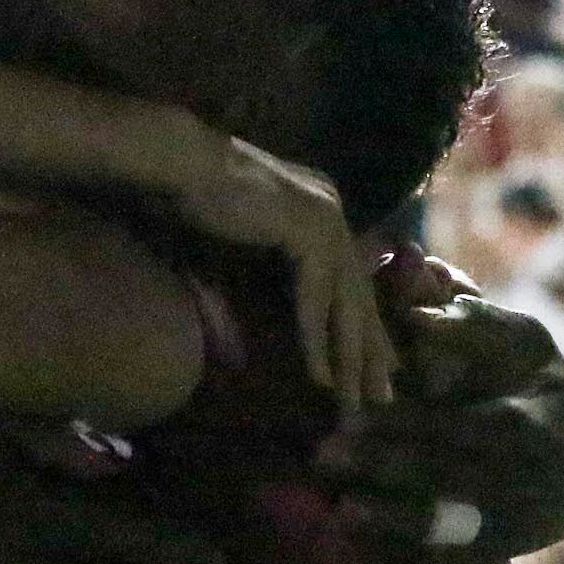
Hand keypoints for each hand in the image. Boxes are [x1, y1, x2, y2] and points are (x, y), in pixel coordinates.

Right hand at [165, 129, 390, 415]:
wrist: (180, 163)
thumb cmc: (196, 200)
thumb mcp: (245, 243)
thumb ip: (268, 272)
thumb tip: (269, 319)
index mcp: (322, 208)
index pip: (351, 279)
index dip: (365, 326)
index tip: (378, 367)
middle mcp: (333, 211)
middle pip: (357, 295)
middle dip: (370, 352)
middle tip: (383, 398)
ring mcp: (327, 218)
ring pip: (345, 304)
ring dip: (351, 358)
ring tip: (356, 400)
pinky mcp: (310, 231)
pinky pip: (316, 299)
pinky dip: (316, 340)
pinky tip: (321, 377)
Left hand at [316, 275, 563, 563]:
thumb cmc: (543, 385)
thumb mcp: (523, 344)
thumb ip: (473, 319)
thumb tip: (423, 273)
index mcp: (529, 418)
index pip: (460, 419)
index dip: (406, 417)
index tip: (351, 409)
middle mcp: (526, 473)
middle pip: (448, 469)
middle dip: (385, 462)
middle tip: (324, 453)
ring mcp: (519, 516)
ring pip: (456, 520)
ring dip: (398, 519)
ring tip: (344, 512)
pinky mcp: (510, 547)